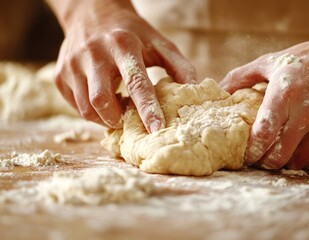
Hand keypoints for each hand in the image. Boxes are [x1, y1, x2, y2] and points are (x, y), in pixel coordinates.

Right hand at [49, 0, 196, 131]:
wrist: (92, 12)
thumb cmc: (131, 32)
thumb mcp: (159, 42)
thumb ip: (179, 65)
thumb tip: (194, 89)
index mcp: (123, 45)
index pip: (136, 82)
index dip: (147, 109)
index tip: (157, 130)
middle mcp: (94, 54)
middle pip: (102, 100)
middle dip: (118, 118)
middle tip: (129, 118)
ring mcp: (72, 64)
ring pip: (87, 108)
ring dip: (105, 118)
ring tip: (118, 108)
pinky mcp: (60, 74)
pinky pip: (76, 106)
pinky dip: (92, 112)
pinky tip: (104, 100)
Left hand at [220, 32, 308, 169]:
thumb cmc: (304, 59)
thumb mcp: (269, 62)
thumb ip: (240, 77)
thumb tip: (218, 92)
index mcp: (285, 94)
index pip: (263, 134)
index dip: (250, 150)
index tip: (244, 153)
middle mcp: (308, 112)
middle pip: (279, 156)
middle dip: (263, 162)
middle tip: (258, 157)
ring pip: (298, 162)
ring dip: (283, 161)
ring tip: (277, 151)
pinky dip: (303, 159)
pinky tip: (297, 147)